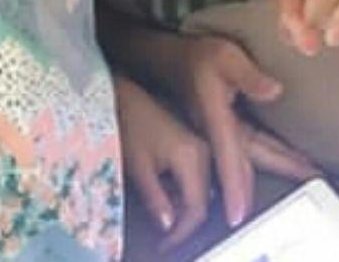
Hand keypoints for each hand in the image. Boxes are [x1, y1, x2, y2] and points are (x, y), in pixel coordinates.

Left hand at [115, 77, 212, 249]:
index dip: (181, 233)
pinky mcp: (198, 138)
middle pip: (211, 198)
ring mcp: (204, 141)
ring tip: (171, 212)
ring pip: (215, 184)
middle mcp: (206, 148)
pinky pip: (208, 171)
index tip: (165, 245)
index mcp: (193, 157)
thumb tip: (170, 227)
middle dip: (191, 221)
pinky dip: (195, 188)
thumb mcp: (138, 168)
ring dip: (197, 204)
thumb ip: (157, 200)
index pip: (197, 208)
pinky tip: (174, 191)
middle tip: (169, 236)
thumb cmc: (127, 125)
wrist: (124, 93)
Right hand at [172, 34, 314, 227]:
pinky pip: (251, 146)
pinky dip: (270, 153)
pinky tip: (281, 160)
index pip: (229, 157)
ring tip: (305, 173)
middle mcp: (218, 131)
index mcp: (216, 119)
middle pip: (248, 162)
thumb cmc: (198, 57)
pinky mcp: (225, 127)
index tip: (238, 215)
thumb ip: (248, 75)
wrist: (171, 59)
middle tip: (311, 182)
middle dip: (279, 170)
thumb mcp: (223, 57)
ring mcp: (221, 131)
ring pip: (251, 156)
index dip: (235, 186)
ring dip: (278, 163)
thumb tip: (275, 91)